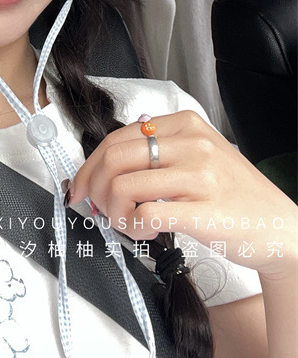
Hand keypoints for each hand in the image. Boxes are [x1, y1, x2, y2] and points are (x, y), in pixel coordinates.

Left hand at [68, 110, 297, 278]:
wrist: (281, 227)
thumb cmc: (234, 195)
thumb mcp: (198, 155)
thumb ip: (157, 153)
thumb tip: (104, 167)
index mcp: (185, 125)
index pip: (117, 137)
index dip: (89, 165)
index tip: (79, 185)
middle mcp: (191, 144)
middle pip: (113, 158)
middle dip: (92, 187)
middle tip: (96, 207)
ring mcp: (198, 176)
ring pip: (122, 186)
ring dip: (112, 212)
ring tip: (126, 223)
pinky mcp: (203, 211)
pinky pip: (145, 215)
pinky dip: (132, 228)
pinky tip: (144, 232)